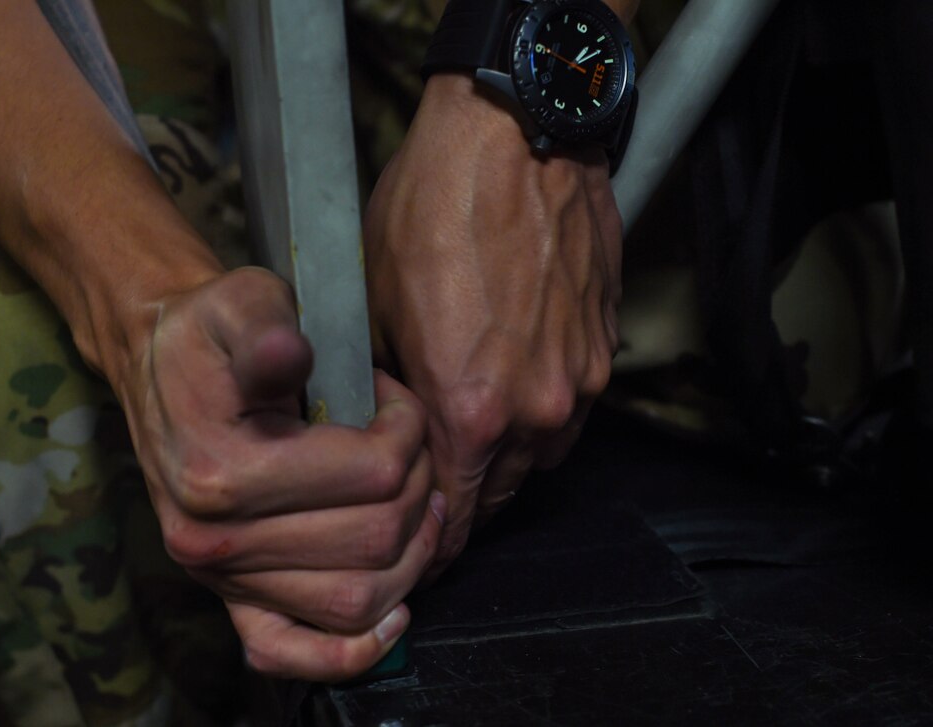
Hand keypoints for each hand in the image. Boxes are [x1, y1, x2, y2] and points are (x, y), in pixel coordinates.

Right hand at [113, 267, 443, 680]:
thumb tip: (292, 351)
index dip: (408, 432)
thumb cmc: (210, 334)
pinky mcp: (229, 599)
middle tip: (410, 447)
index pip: (370, 473)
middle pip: (373, 539)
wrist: (158, 367)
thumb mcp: (241, 304)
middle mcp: (214, 539)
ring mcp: (221, 579)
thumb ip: (269, 330)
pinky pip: (293, 653)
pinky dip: (352, 651)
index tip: (397, 401)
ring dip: (411, 555)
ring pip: (354, 600)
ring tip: (417, 504)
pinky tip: (393, 614)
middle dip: (417, 487)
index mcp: (220, 469)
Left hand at [363, 74, 621, 576]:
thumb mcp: (372, 302)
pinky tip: (515, 389)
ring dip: (508, 461)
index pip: (456, 514)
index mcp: (473, 411)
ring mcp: (582, 378)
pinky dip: (543, 414)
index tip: (418, 548)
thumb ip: (380, 384)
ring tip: (475, 446)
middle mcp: (538, 409)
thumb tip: (371, 423)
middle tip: (437, 503)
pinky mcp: (606, 344)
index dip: (433, 540)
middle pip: (503, 493)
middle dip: (468, 505)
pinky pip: (573, 405)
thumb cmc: (435, 210)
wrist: (517, 138)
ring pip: (544, 454)